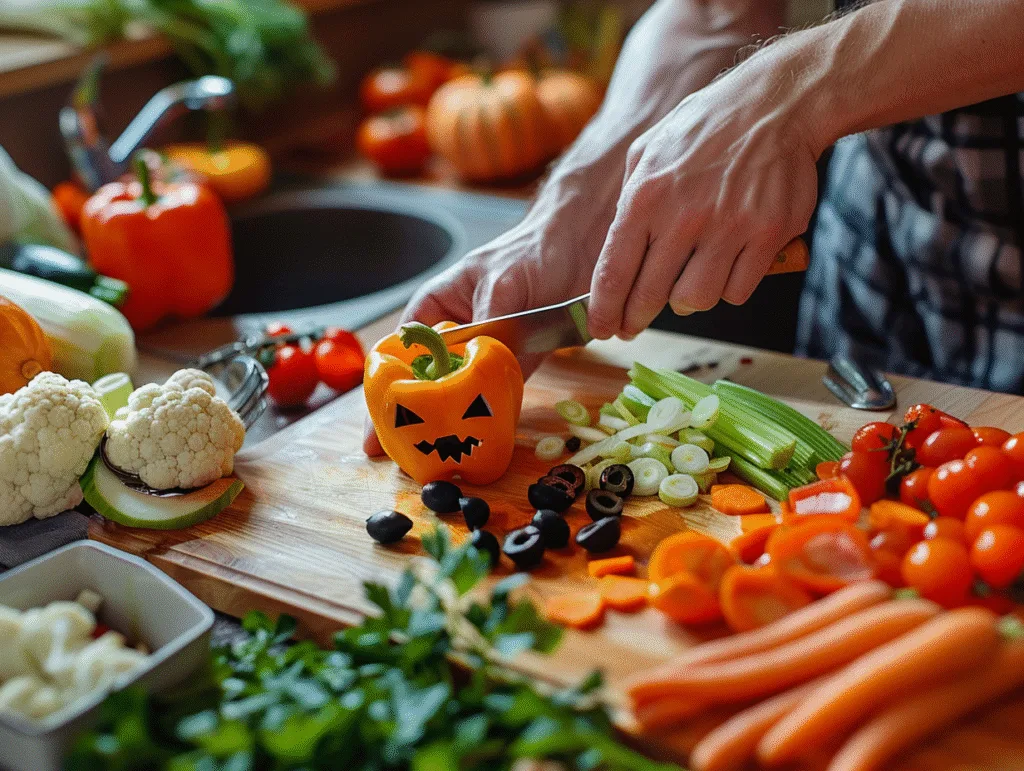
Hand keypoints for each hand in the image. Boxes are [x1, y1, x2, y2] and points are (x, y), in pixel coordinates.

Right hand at [362, 185, 615, 455]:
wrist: (584, 248)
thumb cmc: (530, 250)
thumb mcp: (502, 282)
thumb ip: (486, 320)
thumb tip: (473, 356)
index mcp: (435, 308)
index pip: (398, 354)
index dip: (384, 394)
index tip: (376, 431)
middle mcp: (455, 335)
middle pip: (425, 383)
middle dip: (414, 420)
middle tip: (404, 457)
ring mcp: (484, 353)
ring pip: (461, 394)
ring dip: (452, 424)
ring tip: (435, 459)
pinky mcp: (517, 364)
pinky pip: (499, 395)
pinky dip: (491, 415)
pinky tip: (481, 439)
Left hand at [587, 55, 822, 340]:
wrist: (775, 104)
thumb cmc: (705, 128)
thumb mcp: (647, 151)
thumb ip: (628, 200)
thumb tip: (614, 252)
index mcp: (645, 196)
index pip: (614, 271)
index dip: (604, 309)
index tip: (600, 328)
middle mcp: (684, 216)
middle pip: (650, 295)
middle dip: (636, 317)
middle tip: (632, 325)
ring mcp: (729, 227)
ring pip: (696, 300)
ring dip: (688, 299)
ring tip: (688, 280)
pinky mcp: (768, 235)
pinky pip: (737, 291)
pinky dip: (729, 288)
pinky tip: (727, 266)